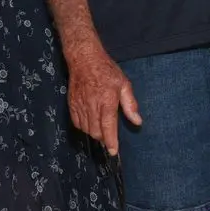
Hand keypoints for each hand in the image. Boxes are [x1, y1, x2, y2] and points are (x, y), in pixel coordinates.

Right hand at [66, 41, 141, 155]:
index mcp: (107, 101)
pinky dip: (83, 127)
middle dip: (103, 138)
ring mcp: (80, 105)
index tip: (113, 151)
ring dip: (93, 133)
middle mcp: (92, 105)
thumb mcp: (124, 84)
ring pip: (86, 129)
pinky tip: (89, 122)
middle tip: (109, 135)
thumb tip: (137, 121)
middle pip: (96, 132)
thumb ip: (130, 104)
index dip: (111, 142)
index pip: (108, 127)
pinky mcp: (71, 104)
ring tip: (100, 128)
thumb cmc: (106, 70)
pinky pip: (76, 123)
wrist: (84, 58)